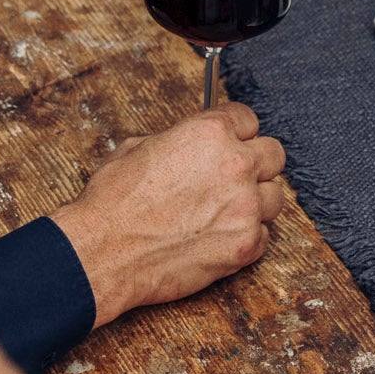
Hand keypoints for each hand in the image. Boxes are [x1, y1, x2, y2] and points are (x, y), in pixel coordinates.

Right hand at [50, 104, 285, 329]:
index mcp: (211, 132)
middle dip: (255, 164)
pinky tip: (218, 239)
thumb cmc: (112, 203)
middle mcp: (236, 164)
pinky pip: (263, 236)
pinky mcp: (244, 245)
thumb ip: (179, 139)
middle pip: (274, 154)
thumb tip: (190, 143)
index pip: (248, 119)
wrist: (100, 254)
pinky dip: (245, 238)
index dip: (236, 133)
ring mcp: (244, 206)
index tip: (230, 144)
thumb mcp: (139, 147)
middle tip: (234, 180)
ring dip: (254, 203)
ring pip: (274, 197)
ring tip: (225, 214)